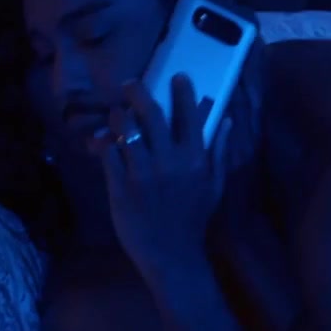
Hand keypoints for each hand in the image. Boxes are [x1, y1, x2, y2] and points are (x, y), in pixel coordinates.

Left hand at [91, 75, 232, 272]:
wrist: (171, 254)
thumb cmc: (194, 218)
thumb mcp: (214, 185)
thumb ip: (219, 151)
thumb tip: (227, 120)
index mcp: (194, 159)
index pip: (188, 115)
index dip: (182, 92)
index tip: (177, 76)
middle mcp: (168, 161)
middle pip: (151, 115)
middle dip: (138, 93)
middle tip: (129, 83)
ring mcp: (142, 174)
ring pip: (125, 131)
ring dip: (118, 117)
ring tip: (116, 113)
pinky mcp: (120, 187)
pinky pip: (108, 155)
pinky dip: (105, 144)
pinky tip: (104, 141)